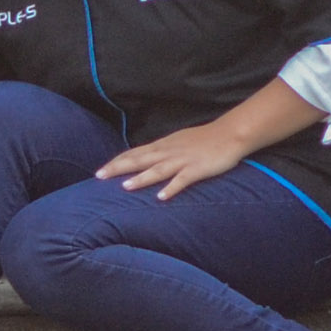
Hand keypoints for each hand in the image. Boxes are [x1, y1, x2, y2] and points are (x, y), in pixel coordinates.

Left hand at [96, 121, 256, 201]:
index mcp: (164, 146)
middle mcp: (169, 152)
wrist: (230, 134)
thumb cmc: (204, 139)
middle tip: (99, 176)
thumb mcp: (178, 142)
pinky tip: (161, 197)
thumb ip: (162, 151)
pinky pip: (182, 180)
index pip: (135, 153)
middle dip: (119, 168)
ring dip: (141, 178)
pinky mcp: (198, 169)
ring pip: (158, 169)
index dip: (117, 161)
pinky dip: (171, 188)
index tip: (100, 170)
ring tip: (125, 187)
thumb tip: (145, 159)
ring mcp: (183, 160)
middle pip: (140, 159)